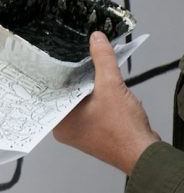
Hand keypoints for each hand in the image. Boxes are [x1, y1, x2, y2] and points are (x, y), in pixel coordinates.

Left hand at [53, 31, 159, 174]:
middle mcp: (64, 129)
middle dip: (70, 77)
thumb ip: (102, 60)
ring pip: (77, 101)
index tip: (51, 56)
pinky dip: (93, 97)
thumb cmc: (123, 129)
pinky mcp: (92, 132)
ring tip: (85, 66)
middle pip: (63, 95)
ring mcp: (79, 132)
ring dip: (84, 87)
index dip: (52, 73)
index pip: (48, 92)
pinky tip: (98, 83)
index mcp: (59, 122)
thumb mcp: (111, 86)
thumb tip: (96, 39)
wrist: (144, 153)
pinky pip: (88, 109)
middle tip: (69, 56)